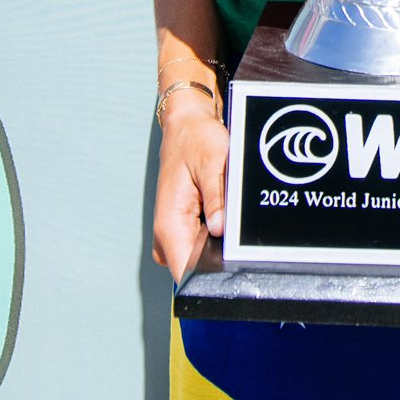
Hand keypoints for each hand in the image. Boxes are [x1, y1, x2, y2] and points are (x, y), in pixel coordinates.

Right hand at [151, 100, 228, 283]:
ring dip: (218, 244)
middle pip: (197, 268)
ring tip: (225, 211)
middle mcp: (165, 236)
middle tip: (234, 223)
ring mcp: (172, 236)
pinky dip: (215, 236)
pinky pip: (200, 246)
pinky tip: (220, 213)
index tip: (234, 261)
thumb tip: (221, 230)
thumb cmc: (196, 140)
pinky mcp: (181, 231)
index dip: (212, 274)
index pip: (186, 272)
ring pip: (200, 258)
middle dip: (220, 255)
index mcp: (168, 223)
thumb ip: (217, 199)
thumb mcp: (212, 163)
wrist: (187, 126)